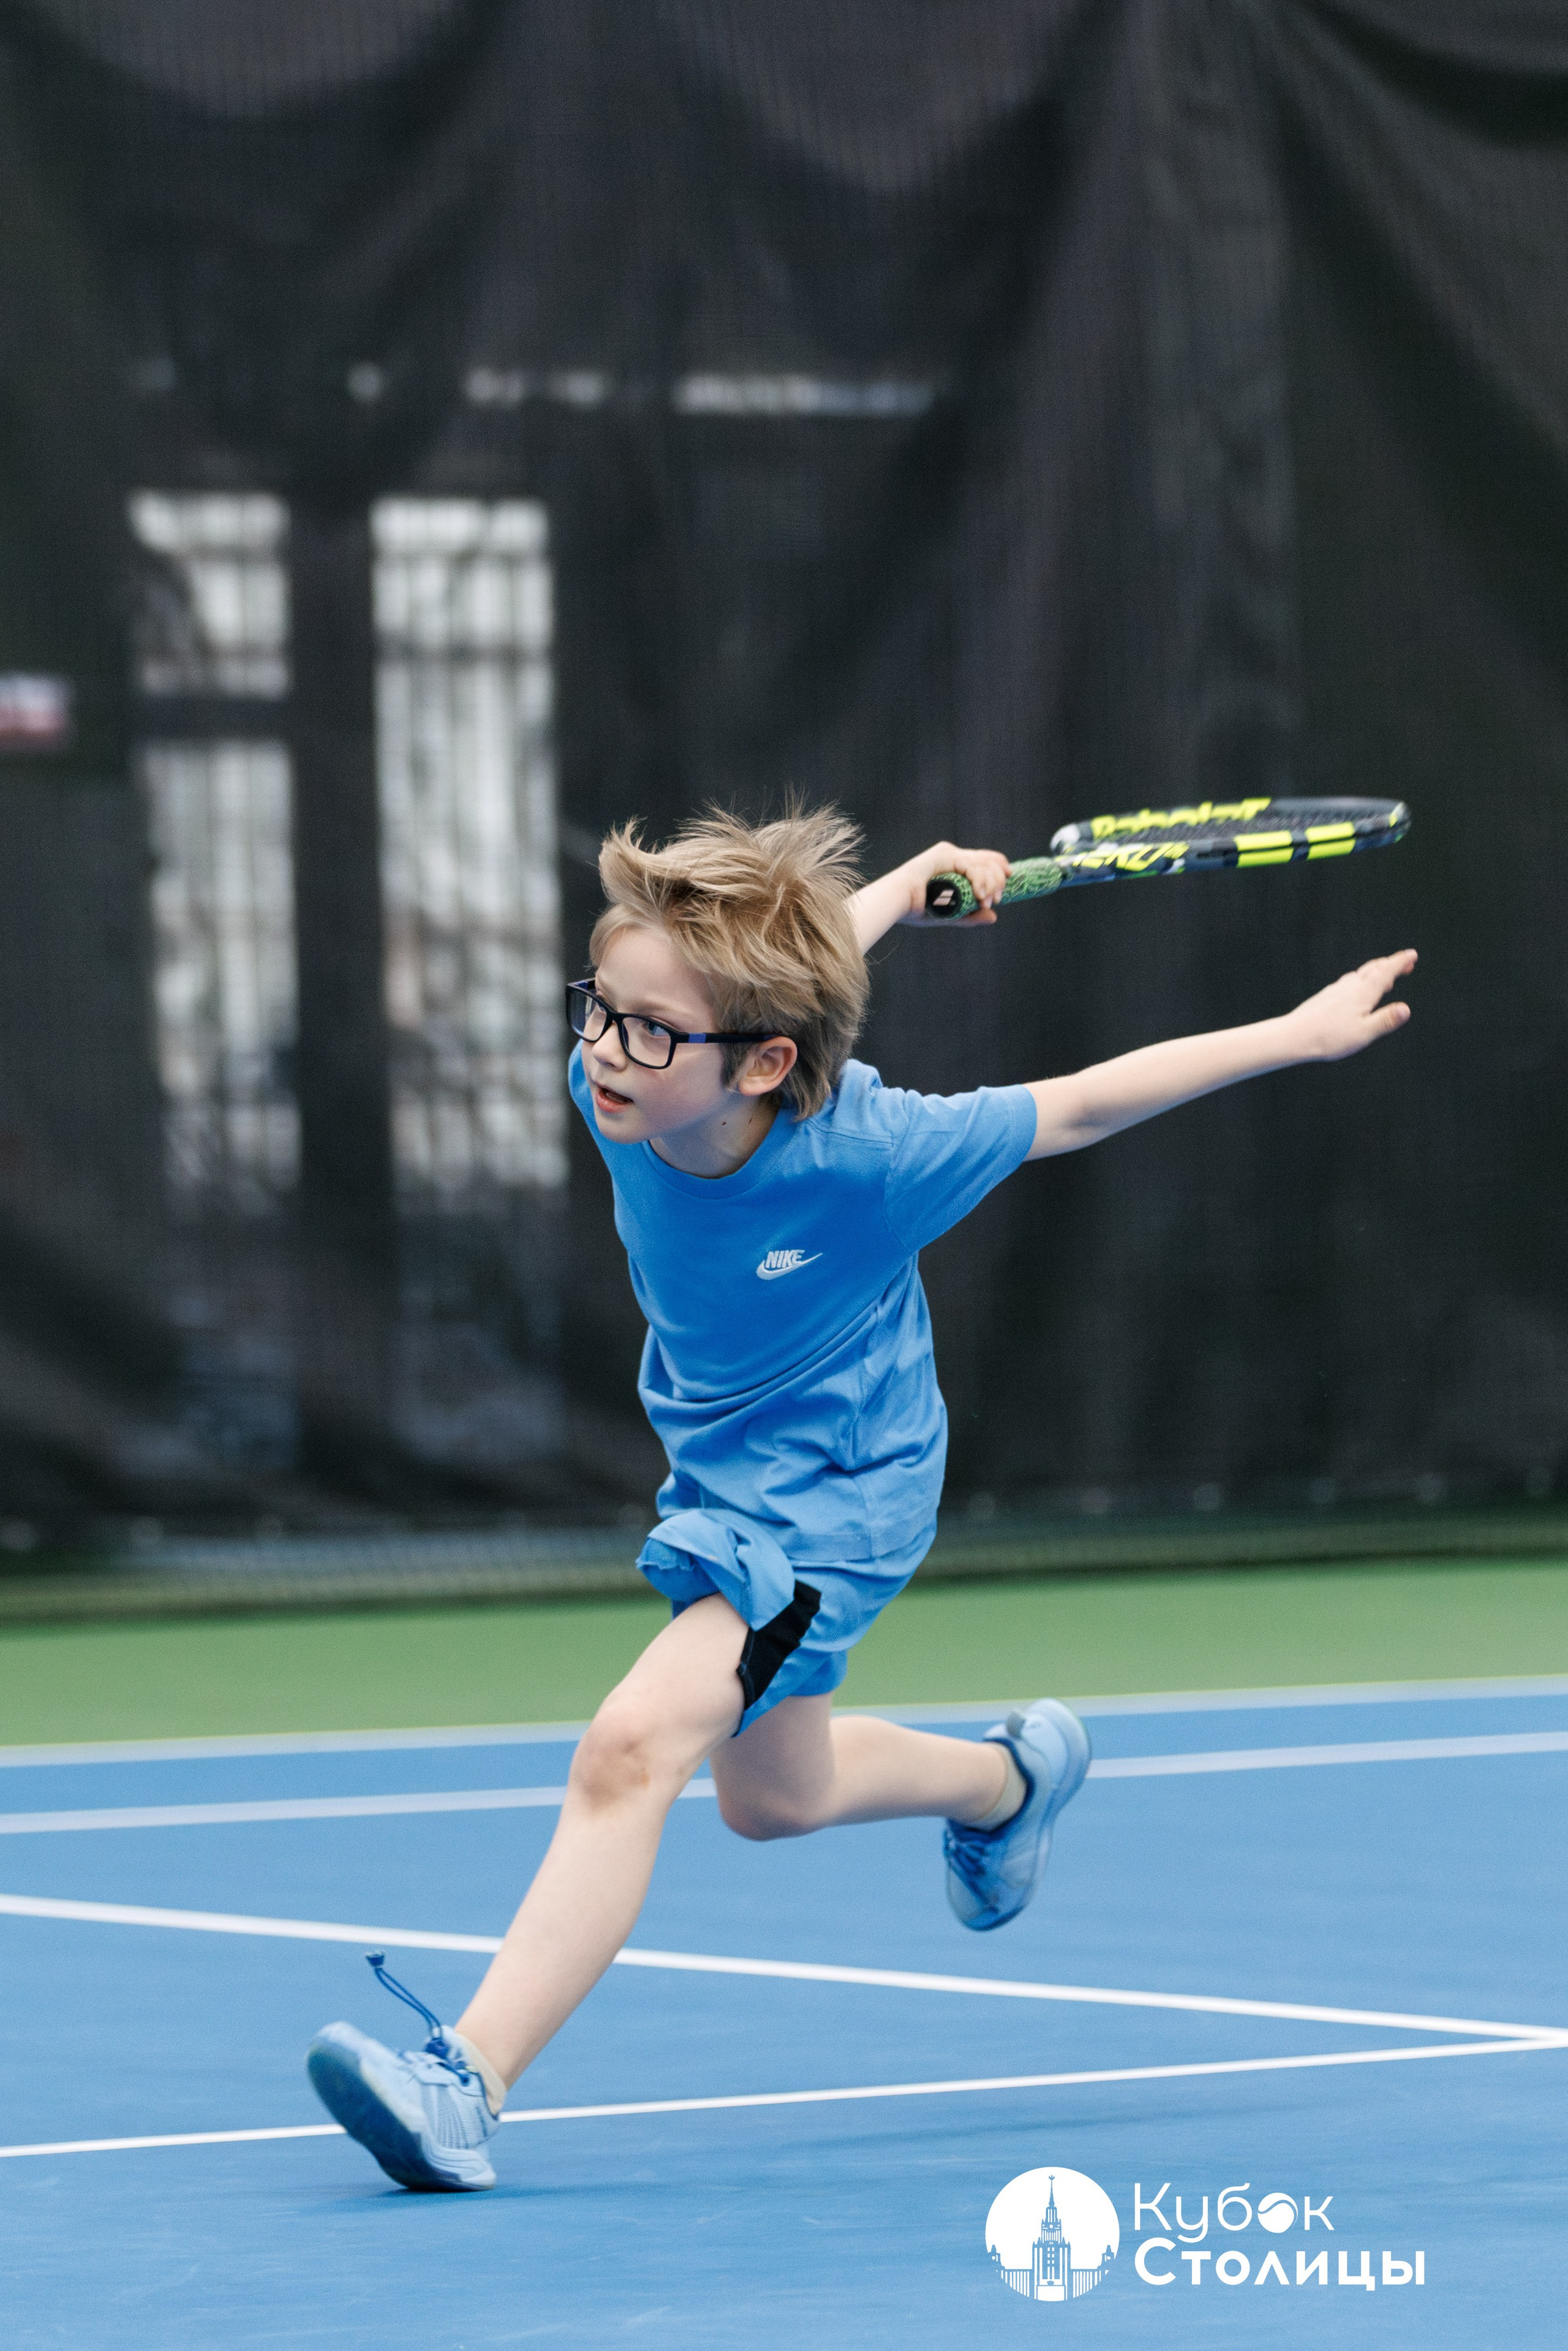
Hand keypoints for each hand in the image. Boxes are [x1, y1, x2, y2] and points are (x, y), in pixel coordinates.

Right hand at [902, 841, 1011, 925]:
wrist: (897, 905)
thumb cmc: (917, 910)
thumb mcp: (951, 914)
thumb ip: (970, 915)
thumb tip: (994, 916)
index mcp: (953, 866)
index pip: (984, 859)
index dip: (1000, 868)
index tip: (1009, 879)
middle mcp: (953, 856)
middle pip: (988, 860)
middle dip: (998, 881)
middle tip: (994, 900)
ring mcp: (949, 854)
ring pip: (983, 864)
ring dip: (991, 883)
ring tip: (986, 901)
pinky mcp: (945, 855)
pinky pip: (972, 866)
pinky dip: (979, 881)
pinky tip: (979, 895)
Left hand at [1283, 949, 1416, 1060]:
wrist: (1293, 1036)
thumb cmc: (1329, 1038)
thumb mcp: (1363, 1033)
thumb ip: (1385, 1021)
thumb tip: (1406, 1009)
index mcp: (1362, 994)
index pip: (1385, 973)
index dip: (1399, 962)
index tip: (1412, 954)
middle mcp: (1349, 987)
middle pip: (1374, 969)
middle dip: (1391, 964)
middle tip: (1407, 962)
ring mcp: (1336, 990)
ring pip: (1360, 974)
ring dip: (1376, 970)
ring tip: (1386, 974)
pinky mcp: (1326, 996)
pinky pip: (1349, 981)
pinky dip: (1361, 979)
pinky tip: (1357, 986)